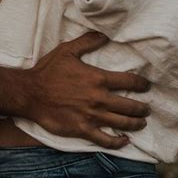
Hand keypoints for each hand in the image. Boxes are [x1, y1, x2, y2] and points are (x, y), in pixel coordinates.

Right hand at [24, 32, 149, 148]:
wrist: (30, 93)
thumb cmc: (48, 71)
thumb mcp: (67, 50)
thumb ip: (87, 42)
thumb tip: (105, 35)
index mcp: (97, 79)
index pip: (127, 82)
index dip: (141, 84)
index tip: (146, 85)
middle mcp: (98, 99)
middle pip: (129, 106)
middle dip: (142, 108)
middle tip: (147, 108)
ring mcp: (91, 116)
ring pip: (121, 123)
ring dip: (135, 124)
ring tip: (142, 123)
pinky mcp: (83, 130)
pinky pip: (106, 140)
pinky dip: (118, 142)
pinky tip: (125, 141)